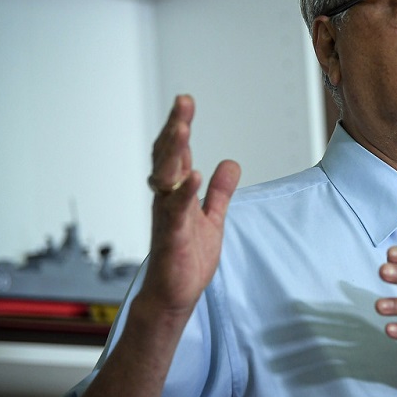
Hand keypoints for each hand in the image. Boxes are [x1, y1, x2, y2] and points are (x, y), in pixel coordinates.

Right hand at [137, 95, 240, 327]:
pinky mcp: (172, 238)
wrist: (173, 295)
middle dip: (174, 129)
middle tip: (182, 102)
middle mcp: (167, 200)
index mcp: (175, 193)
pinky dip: (184, 194)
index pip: (177, 153)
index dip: (179, 127)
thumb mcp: (211, 217)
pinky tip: (194, 176)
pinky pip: (175, 212)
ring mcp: (167, 217)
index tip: (185, 102)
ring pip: (166, 179)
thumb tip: (230, 163)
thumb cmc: (186, 258)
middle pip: (167, 158)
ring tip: (183, 129)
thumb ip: (219, 191)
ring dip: (174, 154)